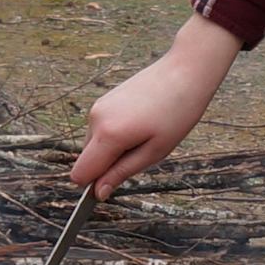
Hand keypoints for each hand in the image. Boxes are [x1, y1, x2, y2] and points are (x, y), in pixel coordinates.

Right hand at [65, 15, 242, 193]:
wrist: (184, 72)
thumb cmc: (176, 114)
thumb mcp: (154, 152)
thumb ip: (122, 173)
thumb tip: (98, 193)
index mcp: (108, 135)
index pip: (80, 174)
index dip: (93, 185)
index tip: (114, 183)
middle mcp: (96, 119)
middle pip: (88, 160)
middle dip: (108, 165)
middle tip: (143, 151)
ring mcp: (98, 107)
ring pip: (95, 144)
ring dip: (114, 149)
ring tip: (145, 133)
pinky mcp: (104, 100)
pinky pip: (101, 129)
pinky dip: (115, 134)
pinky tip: (141, 121)